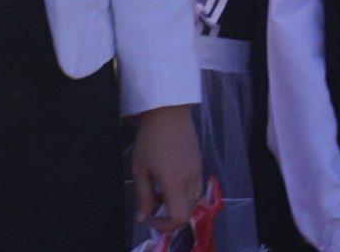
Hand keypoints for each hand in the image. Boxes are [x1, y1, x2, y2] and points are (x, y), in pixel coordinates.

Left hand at [127, 104, 202, 232]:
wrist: (169, 113)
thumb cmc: (150, 140)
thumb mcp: (140, 170)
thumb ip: (143, 197)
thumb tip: (142, 218)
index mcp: (175, 183)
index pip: (179, 217)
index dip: (166, 225)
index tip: (152, 218)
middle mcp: (191, 179)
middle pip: (189, 210)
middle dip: (172, 215)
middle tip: (155, 206)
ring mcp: (198, 170)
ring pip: (194, 199)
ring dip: (179, 203)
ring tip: (162, 192)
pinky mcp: (199, 162)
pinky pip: (196, 186)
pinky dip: (184, 192)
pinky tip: (170, 180)